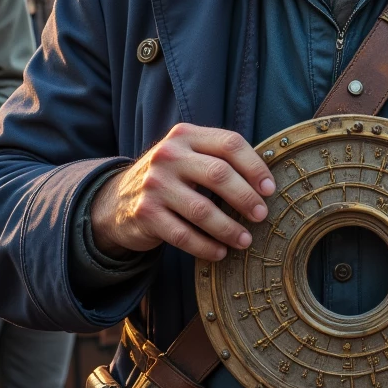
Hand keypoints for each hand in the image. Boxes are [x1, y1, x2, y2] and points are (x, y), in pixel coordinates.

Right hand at [90, 124, 275, 261]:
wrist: (117, 200)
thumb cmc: (170, 179)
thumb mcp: (187, 155)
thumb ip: (218, 158)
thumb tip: (266, 184)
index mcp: (185, 135)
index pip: (229, 143)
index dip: (255, 166)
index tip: (270, 189)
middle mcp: (168, 155)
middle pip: (219, 174)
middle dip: (246, 198)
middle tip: (261, 215)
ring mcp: (154, 184)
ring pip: (203, 210)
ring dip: (229, 228)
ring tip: (245, 240)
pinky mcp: (145, 214)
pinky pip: (183, 235)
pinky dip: (206, 246)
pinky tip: (220, 252)